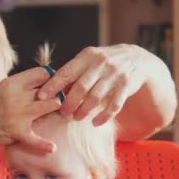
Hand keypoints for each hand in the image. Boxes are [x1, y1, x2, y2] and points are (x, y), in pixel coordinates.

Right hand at [0, 67, 61, 152]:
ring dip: (57, 106)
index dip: (50, 77)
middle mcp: (17, 96)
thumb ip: (20, 83)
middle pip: (48, 88)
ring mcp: (19, 114)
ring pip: (49, 105)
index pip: (41, 73)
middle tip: (61, 95)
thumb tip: (42, 77)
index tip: (54, 82)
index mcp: (12, 83)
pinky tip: (53, 147)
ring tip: (60, 109)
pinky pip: (35, 139)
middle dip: (57, 91)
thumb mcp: (2, 88)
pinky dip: (44, 145)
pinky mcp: (18, 131)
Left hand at [37, 44, 154, 125]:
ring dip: (84, 110)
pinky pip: (114, 105)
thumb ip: (73, 71)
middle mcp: (101, 63)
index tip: (41, 96)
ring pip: (95, 97)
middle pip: (80, 87)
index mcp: (87, 56)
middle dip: (69, 103)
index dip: (53, 85)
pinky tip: (95, 122)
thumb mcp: (89, 60)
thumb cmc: (104, 62)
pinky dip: (104, 116)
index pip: (66, 72)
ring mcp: (115, 75)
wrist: (137, 58)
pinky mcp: (126, 86)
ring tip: (77, 117)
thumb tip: (50, 88)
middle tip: (63, 113)